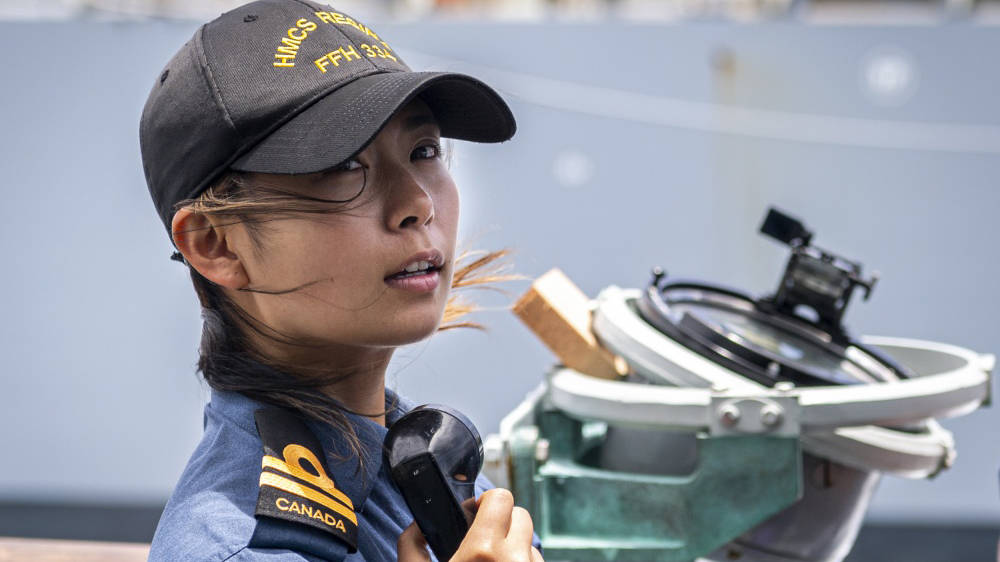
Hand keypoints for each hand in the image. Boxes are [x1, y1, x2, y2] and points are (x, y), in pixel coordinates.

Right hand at [397, 488, 543, 561]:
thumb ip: (411, 546)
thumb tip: (417, 524)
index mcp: (483, 552)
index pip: (502, 498)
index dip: (487, 503)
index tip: (475, 516)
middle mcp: (514, 561)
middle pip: (521, 517)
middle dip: (503, 524)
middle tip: (483, 542)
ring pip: (530, 544)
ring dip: (514, 549)